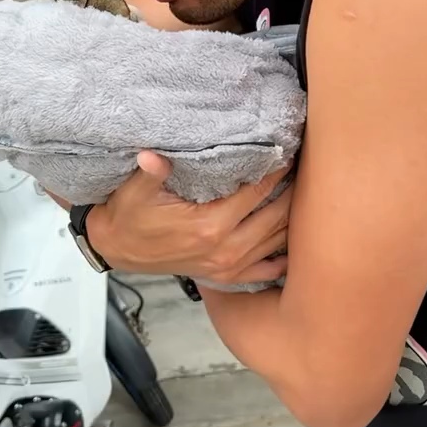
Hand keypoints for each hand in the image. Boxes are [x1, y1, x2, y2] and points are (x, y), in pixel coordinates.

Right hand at [81, 152, 291, 284]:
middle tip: (308, 168)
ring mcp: (228, 266)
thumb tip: (152, 155)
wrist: (118, 248)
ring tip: (307, 193)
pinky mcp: (226, 276)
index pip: (256, 191)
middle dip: (294, 190)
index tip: (290, 150)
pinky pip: (267, 269)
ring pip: (277, 241)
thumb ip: (151, 171)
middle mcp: (225, 248)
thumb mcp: (135, 190)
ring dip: (294, 218)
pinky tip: (297, 239)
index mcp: (209, 225)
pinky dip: (285, 255)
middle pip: (276, 215)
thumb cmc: (130, 215)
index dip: (276, 169)